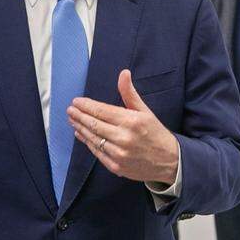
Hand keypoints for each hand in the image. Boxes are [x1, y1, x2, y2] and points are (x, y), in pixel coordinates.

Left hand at [68, 69, 179, 185]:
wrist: (169, 161)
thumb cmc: (156, 134)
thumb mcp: (146, 111)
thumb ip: (130, 94)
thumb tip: (124, 73)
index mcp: (132, 122)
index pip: (102, 111)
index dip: (87, 106)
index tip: (76, 101)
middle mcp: (124, 138)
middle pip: (94, 124)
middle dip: (79, 116)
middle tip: (70, 110)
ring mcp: (119, 153)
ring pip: (93, 138)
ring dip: (80, 128)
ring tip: (73, 120)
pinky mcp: (116, 166)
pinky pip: (97, 152)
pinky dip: (87, 142)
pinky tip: (81, 134)